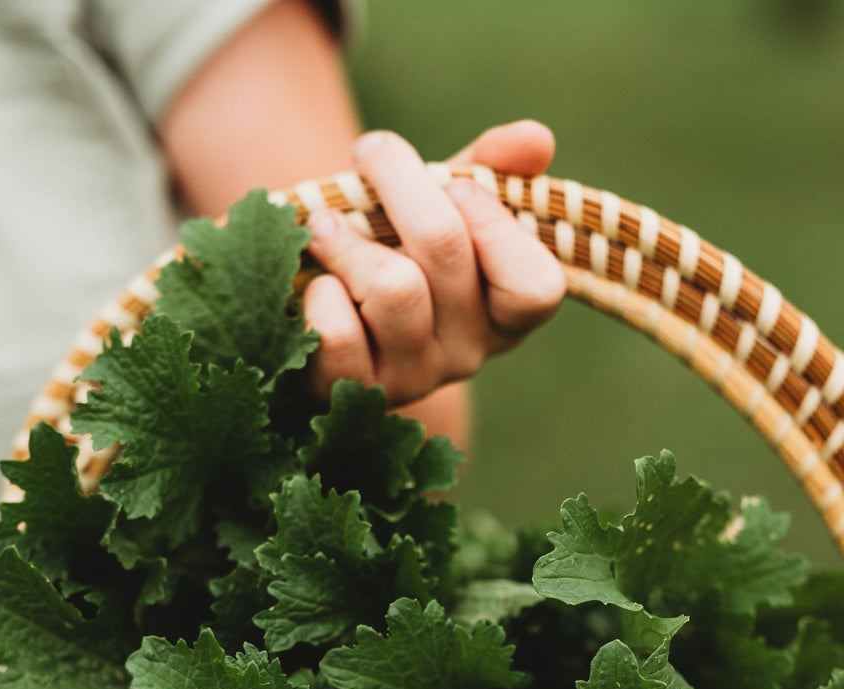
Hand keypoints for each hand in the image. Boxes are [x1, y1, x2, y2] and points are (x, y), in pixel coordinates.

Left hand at [303, 121, 565, 403]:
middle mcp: (466, 355)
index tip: (453, 183)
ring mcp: (410, 379)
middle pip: (446, 249)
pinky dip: (319, 294)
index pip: (534, 286)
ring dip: (347, 240)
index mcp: (504, 315)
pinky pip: (339, 332)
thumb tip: (535, 139)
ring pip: (393, 287)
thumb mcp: (440, 205)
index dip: (493, 223)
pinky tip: (316, 287)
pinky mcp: (352, 391)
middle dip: (399, 182)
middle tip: (369, 152)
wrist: (311, 310)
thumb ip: (488, 169)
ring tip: (324, 225)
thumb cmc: (390, 250)